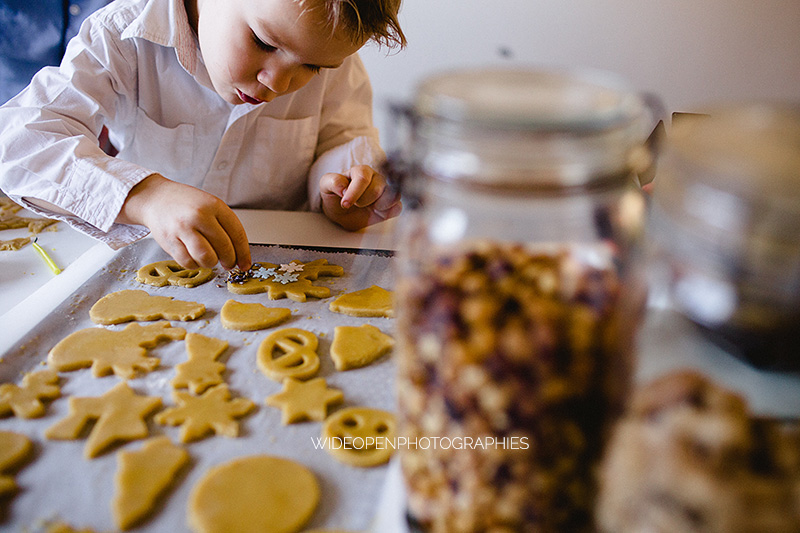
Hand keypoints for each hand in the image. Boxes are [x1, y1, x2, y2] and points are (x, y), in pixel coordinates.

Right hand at [117, 174, 250, 269]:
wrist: (156, 198)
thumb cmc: (187, 204)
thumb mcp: (211, 206)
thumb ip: (225, 227)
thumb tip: (239, 256)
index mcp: (214, 205)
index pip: (237, 234)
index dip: (244, 253)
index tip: (245, 264)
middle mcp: (199, 216)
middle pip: (224, 248)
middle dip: (229, 261)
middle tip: (228, 263)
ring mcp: (182, 229)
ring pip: (207, 258)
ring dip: (211, 263)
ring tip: (209, 257)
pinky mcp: (169, 241)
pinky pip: (188, 263)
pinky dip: (195, 264)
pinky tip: (194, 256)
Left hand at [319, 165, 401, 230]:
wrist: (341, 213)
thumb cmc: (335, 197)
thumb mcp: (326, 187)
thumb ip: (332, 182)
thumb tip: (343, 188)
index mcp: (361, 171)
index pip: (363, 177)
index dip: (354, 192)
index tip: (345, 204)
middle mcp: (376, 178)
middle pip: (377, 188)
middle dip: (363, 201)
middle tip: (356, 205)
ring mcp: (385, 191)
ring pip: (391, 195)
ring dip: (379, 206)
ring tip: (368, 208)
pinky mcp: (391, 205)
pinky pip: (398, 207)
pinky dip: (389, 211)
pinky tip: (378, 212)